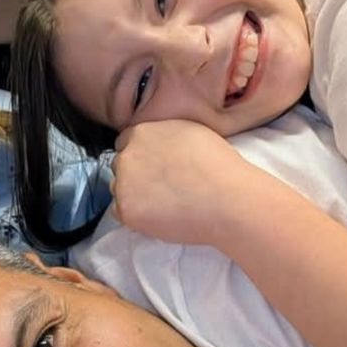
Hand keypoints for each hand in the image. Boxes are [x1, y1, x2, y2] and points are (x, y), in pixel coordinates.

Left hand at [111, 120, 256, 245]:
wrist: (227, 199)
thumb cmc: (219, 165)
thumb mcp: (189, 130)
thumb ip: (164, 136)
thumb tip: (160, 147)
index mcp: (142, 132)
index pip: (126, 142)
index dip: (141, 155)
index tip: (153, 166)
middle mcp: (127, 155)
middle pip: (121, 165)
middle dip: (136, 174)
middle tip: (161, 186)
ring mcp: (123, 183)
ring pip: (119, 189)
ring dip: (134, 195)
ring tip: (163, 202)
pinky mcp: (126, 209)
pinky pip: (121, 213)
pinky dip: (136, 216)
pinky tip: (159, 215)